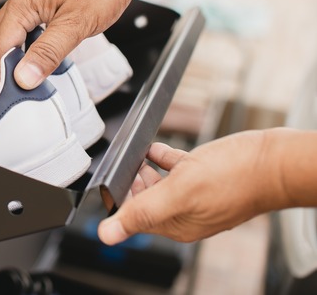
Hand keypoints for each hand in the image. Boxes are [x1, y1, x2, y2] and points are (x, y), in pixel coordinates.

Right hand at [0, 0, 144, 87]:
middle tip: (11, 90)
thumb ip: (48, 52)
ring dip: (12, 54)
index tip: (11, 94)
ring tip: (24, 76)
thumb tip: (24, 77)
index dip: (2, 72)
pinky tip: (38, 53)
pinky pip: (25, 22)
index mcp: (23, 0)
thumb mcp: (77, 24)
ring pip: (10, 30)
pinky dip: (25, 42)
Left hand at [97, 130, 281, 244]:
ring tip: (136, 157)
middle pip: (148, 201)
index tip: (116, 180)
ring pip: (162, 185)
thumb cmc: (236, 177)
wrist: (277, 162)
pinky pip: (178, 169)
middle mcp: (188, 213)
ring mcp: (200, 195)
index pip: (137, 217)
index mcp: (178, 225)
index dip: (123, 198)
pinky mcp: (209, 176)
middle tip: (125, 166)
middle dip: (134, 183)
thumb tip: (106, 235)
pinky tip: (155, 148)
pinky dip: (163, 159)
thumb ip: (142, 212)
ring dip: (146, 171)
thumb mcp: (179, 192)